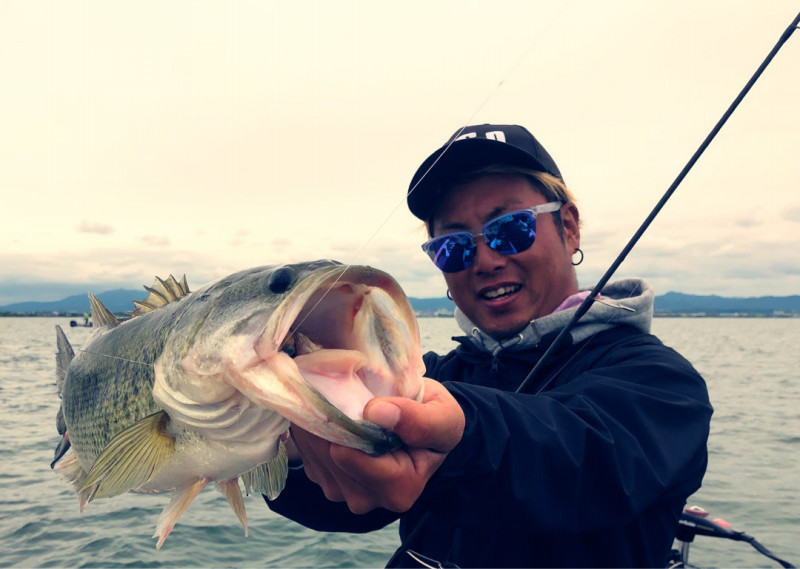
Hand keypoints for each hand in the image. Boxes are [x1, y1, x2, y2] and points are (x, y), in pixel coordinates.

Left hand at [290, 377, 464, 513]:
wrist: (422, 427)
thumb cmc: (434, 421)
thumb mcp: (443, 416)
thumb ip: (418, 419)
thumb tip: (375, 412)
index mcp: (398, 489)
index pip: (347, 454)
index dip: (347, 421)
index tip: (357, 395)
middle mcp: (366, 499)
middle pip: (326, 453)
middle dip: (332, 418)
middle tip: (347, 391)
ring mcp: (342, 492)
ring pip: (312, 449)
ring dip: (320, 419)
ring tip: (343, 400)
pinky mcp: (324, 479)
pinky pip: (306, 449)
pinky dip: (315, 427)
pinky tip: (335, 415)